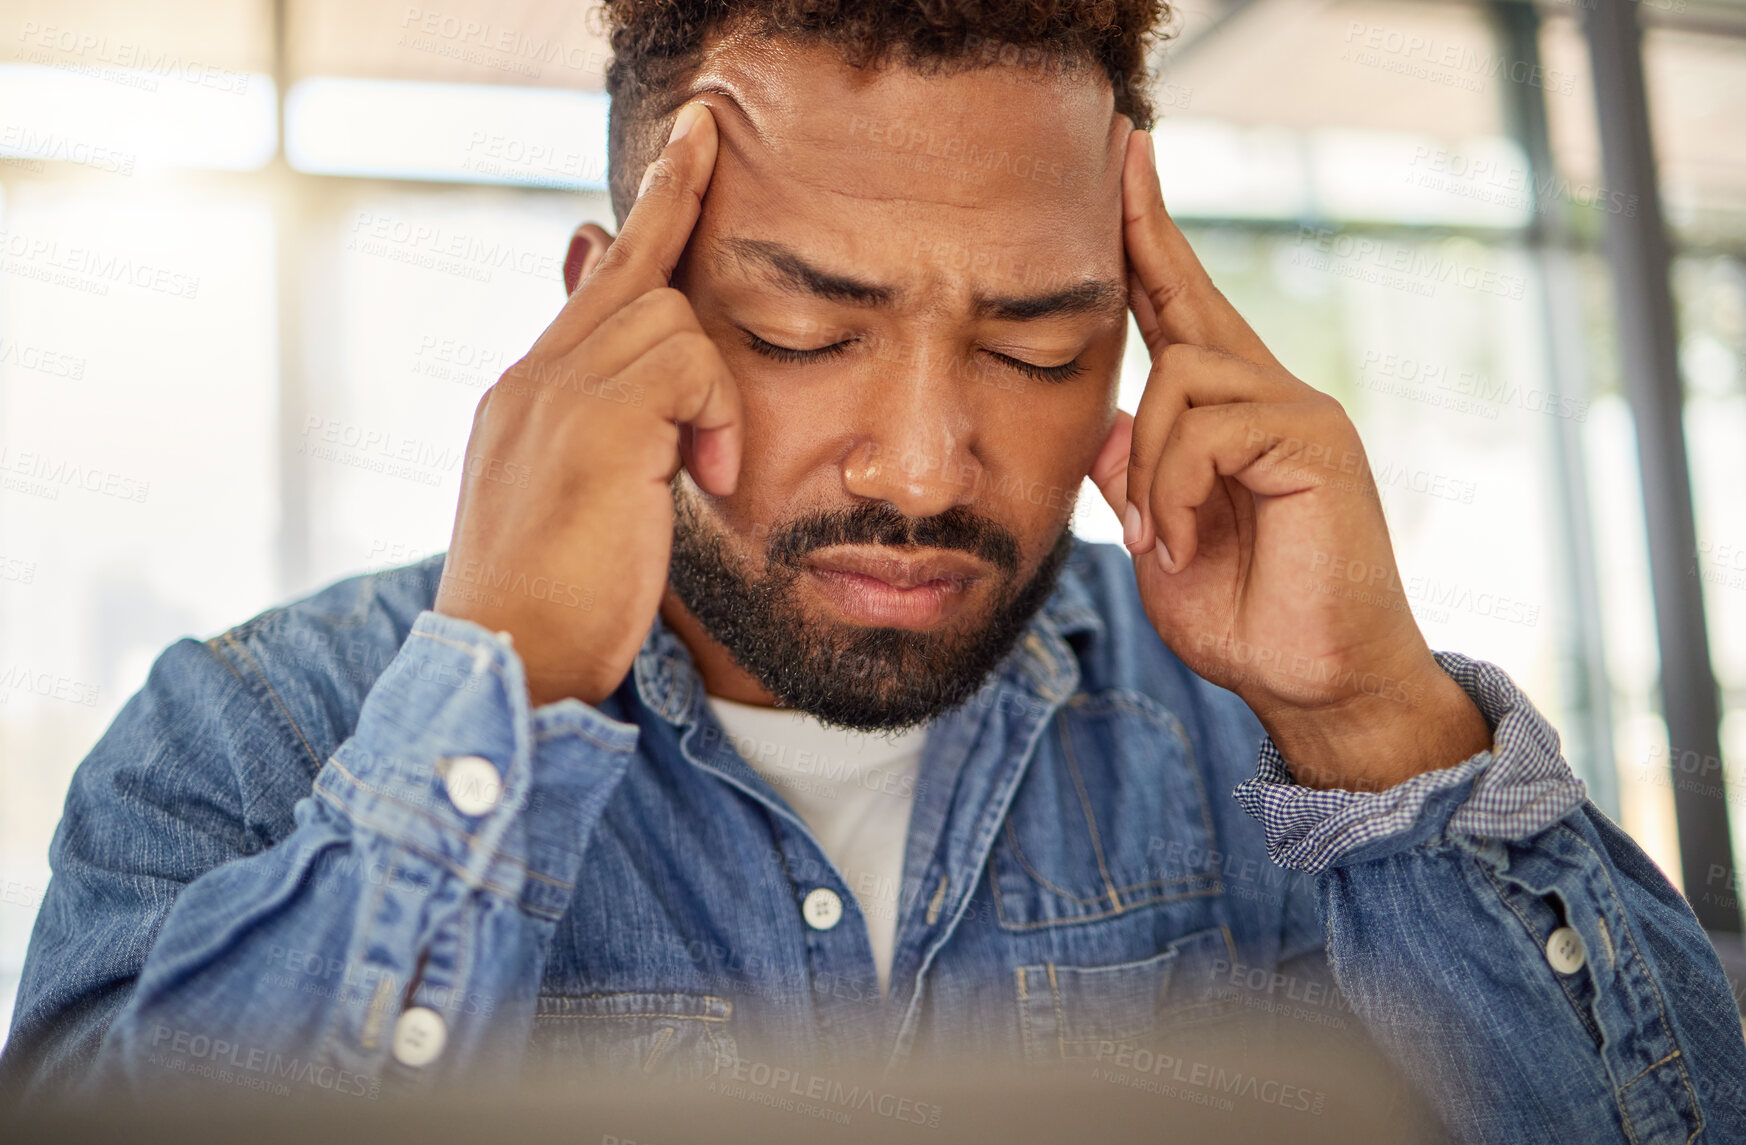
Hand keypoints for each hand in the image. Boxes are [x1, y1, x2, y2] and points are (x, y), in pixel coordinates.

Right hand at [435, 102, 738, 707]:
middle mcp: (534, 378)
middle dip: (675, 200)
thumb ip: (613, 423)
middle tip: (703, 129)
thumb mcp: (584, 498)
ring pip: (671, 316)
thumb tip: (634, 409)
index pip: (598, 286)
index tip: (680, 156)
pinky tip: (704, 478)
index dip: (643, 221)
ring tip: (702, 470)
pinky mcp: (594, 421)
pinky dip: (717, 416)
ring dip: (711, 392)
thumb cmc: (559, 600)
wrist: (511, 666)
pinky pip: (691, 361)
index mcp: (531, 396)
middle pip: (631, 269)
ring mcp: (555, 393)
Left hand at [1090, 128, 1489, 790]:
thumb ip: (1133, 480)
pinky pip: (1210, 427)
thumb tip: (1101, 422)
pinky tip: (1183, 541)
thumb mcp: (1163, 541)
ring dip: (1148, 468)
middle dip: (1143, 231)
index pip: (1179, 313)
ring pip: (1179, 379)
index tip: (1123, 168)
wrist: (1315, 683)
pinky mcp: (1317, 439)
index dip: (1147, 242)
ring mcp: (1299, 410)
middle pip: (1188, 298)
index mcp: (1230, 415)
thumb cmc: (1246, 619)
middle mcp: (1270, 394)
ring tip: (1160, 539)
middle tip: (1120, 148)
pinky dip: (1176, 489)